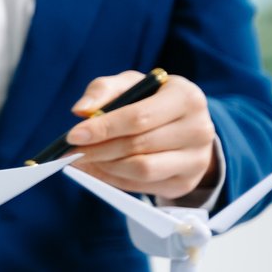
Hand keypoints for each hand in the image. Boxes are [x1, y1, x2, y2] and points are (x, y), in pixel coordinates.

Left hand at [65, 71, 218, 200]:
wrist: (184, 125)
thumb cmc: (150, 100)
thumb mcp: (130, 85)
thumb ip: (103, 90)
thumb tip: (81, 110)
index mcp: (186, 98)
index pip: (138, 117)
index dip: (103, 128)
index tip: (74, 135)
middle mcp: (199, 129)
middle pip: (137, 146)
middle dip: (98, 150)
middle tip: (72, 151)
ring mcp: (196, 159)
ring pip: (141, 170)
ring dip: (105, 166)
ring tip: (86, 158)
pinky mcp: (186, 182)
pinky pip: (142, 186)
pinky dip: (114, 179)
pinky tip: (100, 168)